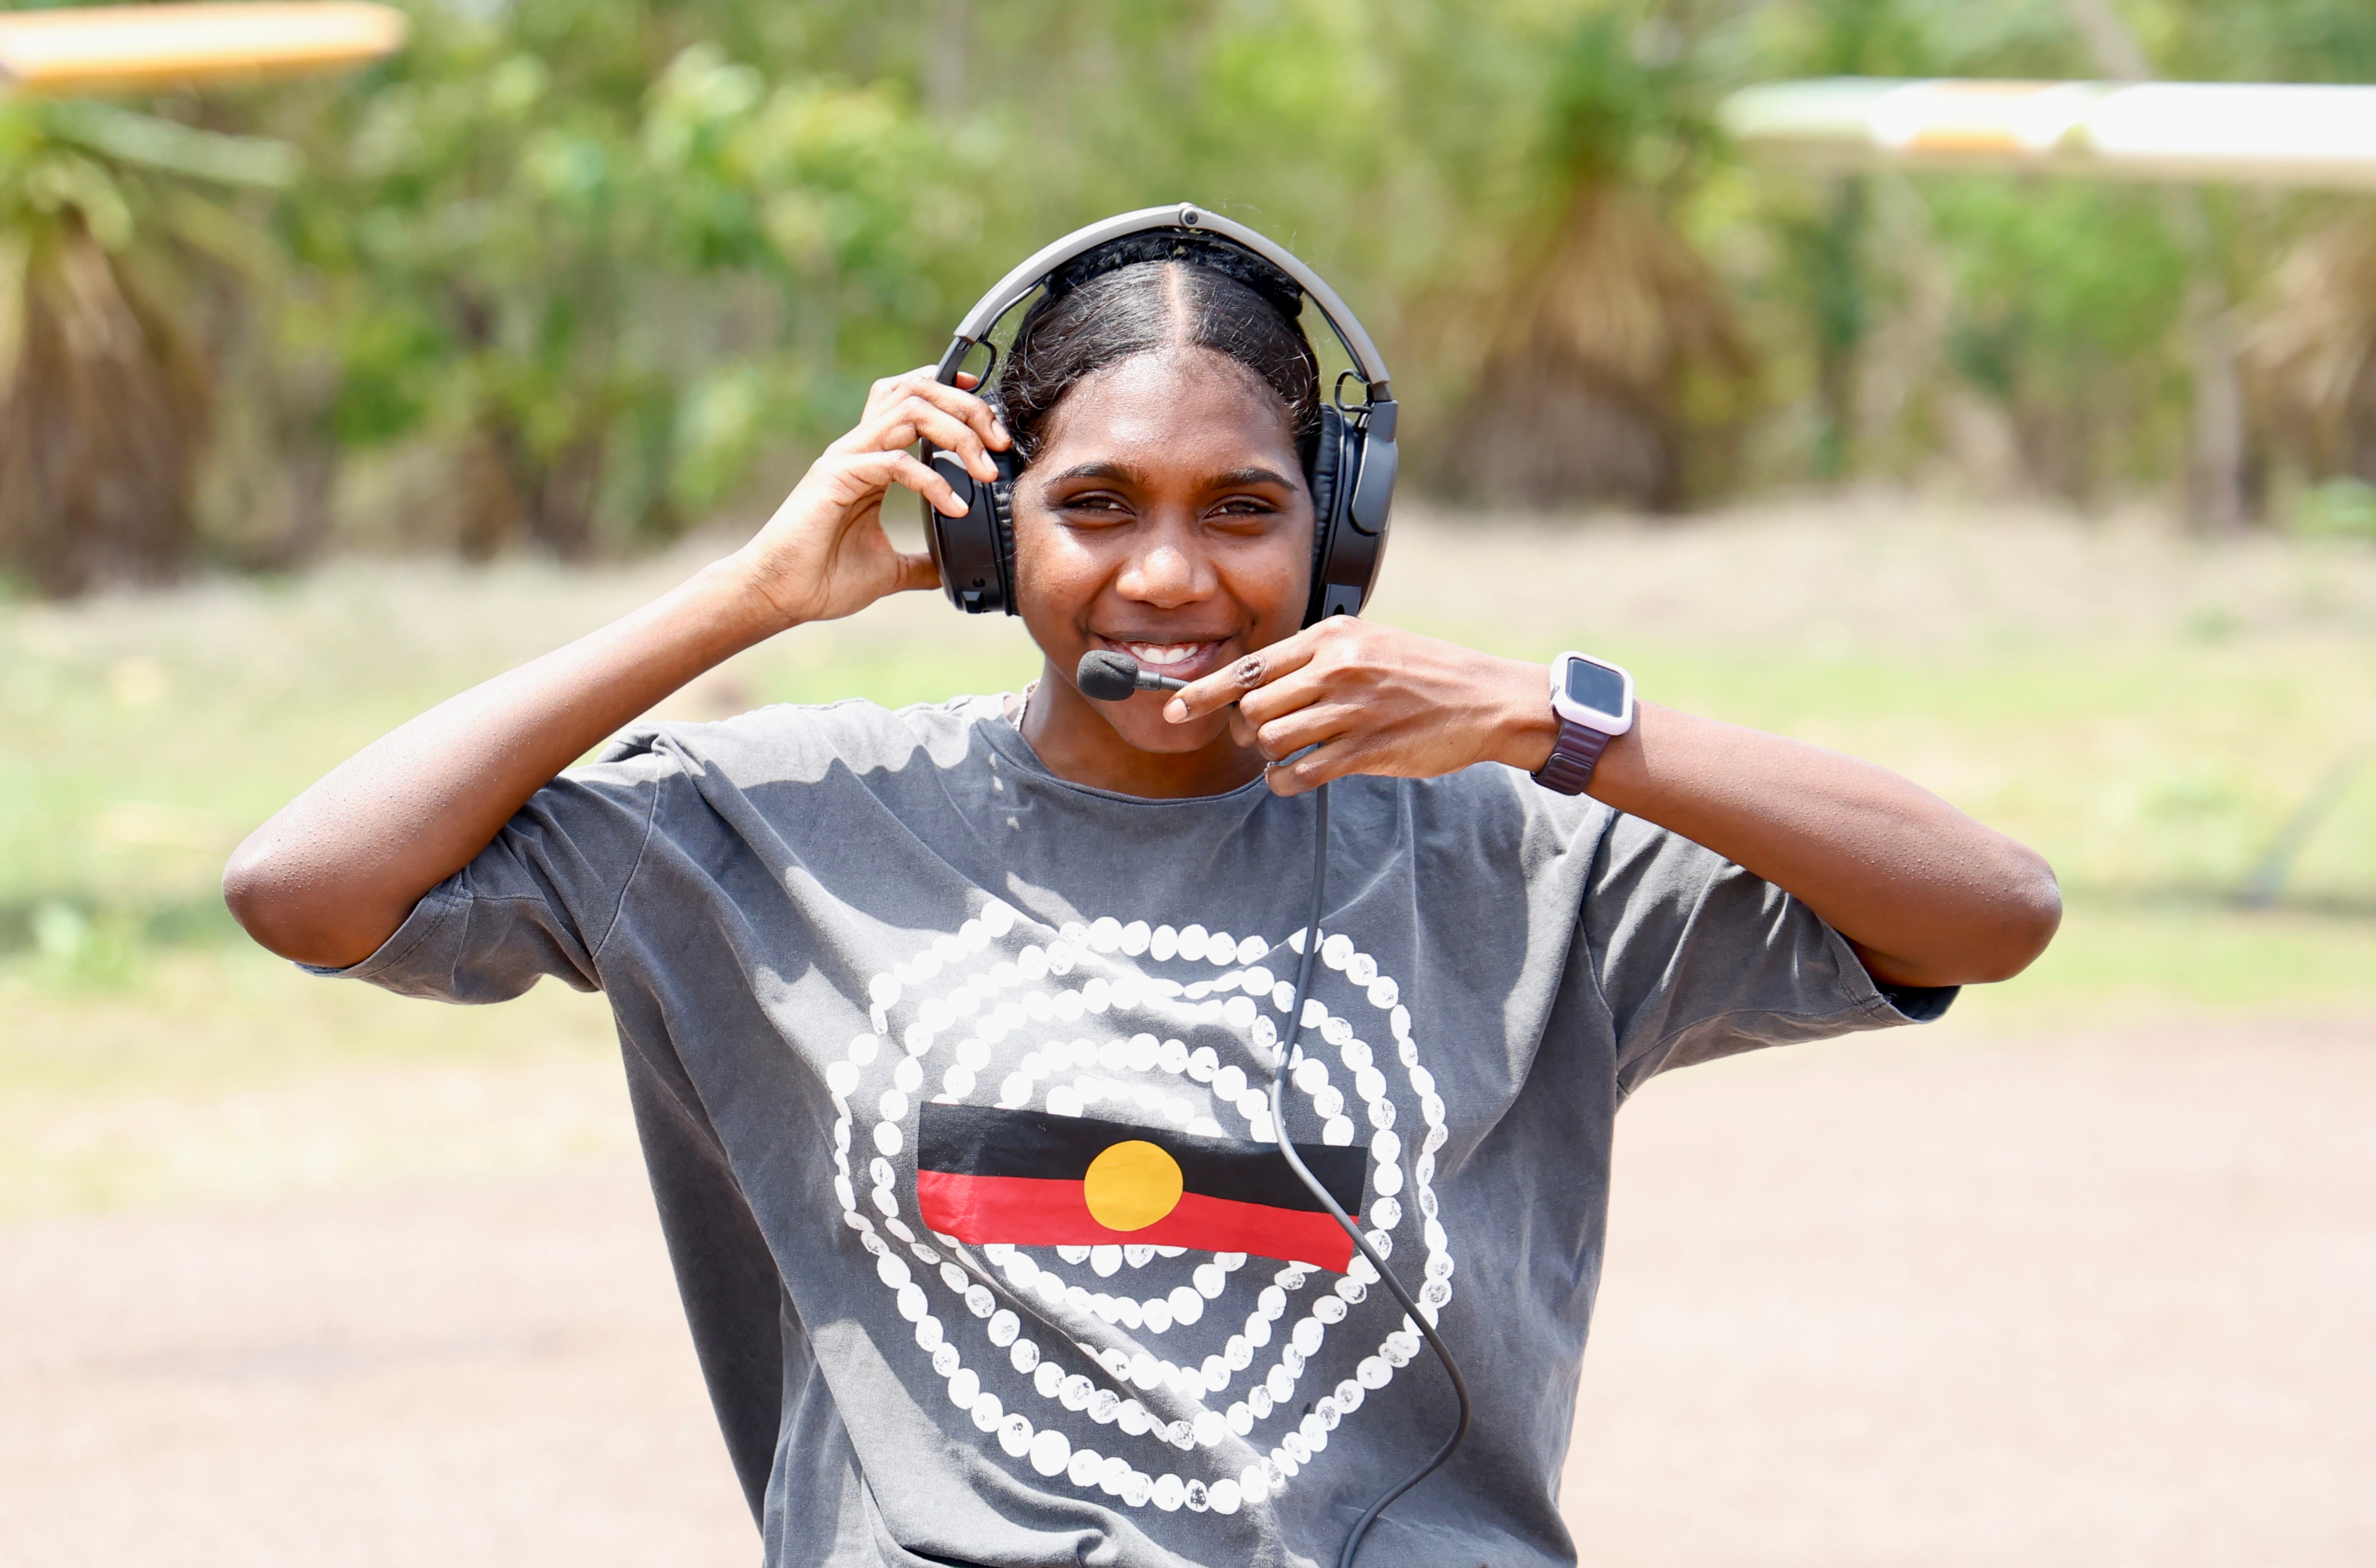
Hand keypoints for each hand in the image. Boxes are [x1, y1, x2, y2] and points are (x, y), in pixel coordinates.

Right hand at [725, 367, 1010, 627]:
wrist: (777, 596)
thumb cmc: (819, 579)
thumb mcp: (888, 570)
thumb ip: (921, 561)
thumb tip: (950, 570)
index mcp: (870, 460)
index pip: (911, 400)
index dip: (951, 394)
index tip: (989, 417)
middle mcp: (858, 449)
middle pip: (917, 391)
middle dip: (967, 408)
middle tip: (1000, 443)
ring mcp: (845, 458)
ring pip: (909, 410)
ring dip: (957, 434)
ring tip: (985, 471)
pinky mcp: (836, 477)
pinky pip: (894, 461)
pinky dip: (933, 480)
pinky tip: (955, 507)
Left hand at [1162, 618, 1557, 794]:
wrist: (1487, 700)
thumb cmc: (1426, 672)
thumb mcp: (1369, 643)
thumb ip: (1316, 658)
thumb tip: (1256, 685)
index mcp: (1332, 637)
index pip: (1249, 665)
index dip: (1204, 691)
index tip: (1174, 708)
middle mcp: (1338, 668)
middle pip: (1252, 706)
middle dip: (1244, 729)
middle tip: (1260, 736)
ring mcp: (1352, 709)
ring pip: (1271, 739)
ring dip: (1269, 755)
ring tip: (1288, 754)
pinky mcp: (1368, 749)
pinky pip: (1301, 772)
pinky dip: (1286, 780)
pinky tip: (1295, 777)